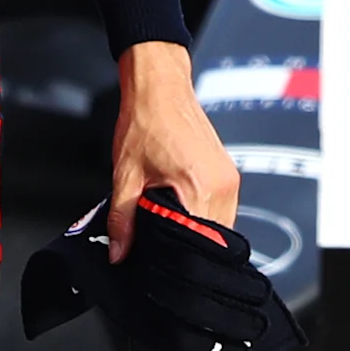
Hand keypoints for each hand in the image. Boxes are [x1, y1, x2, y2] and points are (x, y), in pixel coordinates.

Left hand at [106, 42, 236, 258]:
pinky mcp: (228, 174)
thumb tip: (119, 252)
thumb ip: (123, 219)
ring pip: (220, 227)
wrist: (159, 87)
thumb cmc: (145, 121)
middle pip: (213, 238)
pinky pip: (221, 210)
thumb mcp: (126, 176)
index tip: (162, 263)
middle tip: (161, 249)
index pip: (200, 242)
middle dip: (189, 247)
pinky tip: (181, 213)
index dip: (180, 256)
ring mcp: (230, 179)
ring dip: (197, 232)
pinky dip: (203, 218)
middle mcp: (223, 184)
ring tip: (170, 228)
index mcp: (201, 186)